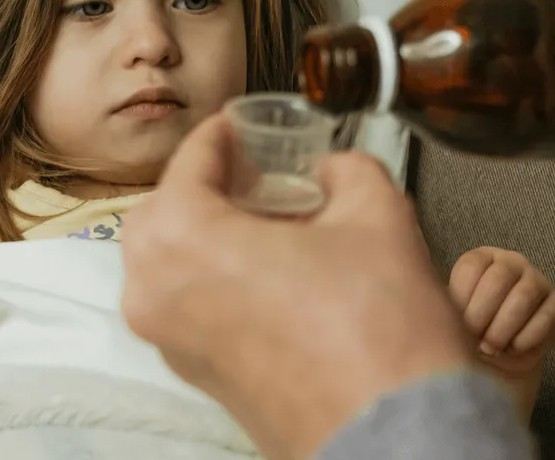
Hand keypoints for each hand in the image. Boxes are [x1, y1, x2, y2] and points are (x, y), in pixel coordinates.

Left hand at [122, 115, 473, 459]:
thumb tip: (333, 169)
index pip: (189, 162)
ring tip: (269, 222)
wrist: (397, 436)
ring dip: (206, 232)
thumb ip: (347, 170)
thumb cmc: (381, 339)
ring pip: (168, 264)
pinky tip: (271, 270)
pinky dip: (212, 276)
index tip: (238, 125)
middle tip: (253, 173)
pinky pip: (186, 305)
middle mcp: (157, 294)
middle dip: (203, 186)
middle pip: (163, 213)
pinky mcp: (197, 376)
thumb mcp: (377, 215)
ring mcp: (172, 343)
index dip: (220, 135)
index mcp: (182, 241)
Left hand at [449, 247, 554, 414]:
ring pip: (523, 297)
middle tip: (474, 341)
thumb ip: (434, 296)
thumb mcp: (444, 315)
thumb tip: (414, 270)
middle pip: (498, 279)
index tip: (456, 324)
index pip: (470, 268)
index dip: (462, 301)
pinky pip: (547, 317)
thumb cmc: (463, 339)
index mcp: (479, 259)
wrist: (494, 371)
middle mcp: (510, 263)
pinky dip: (526, 339)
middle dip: (482, 317)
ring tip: (491, 347)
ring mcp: (537, 282)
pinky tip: (513, 349)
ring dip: (503, 329)